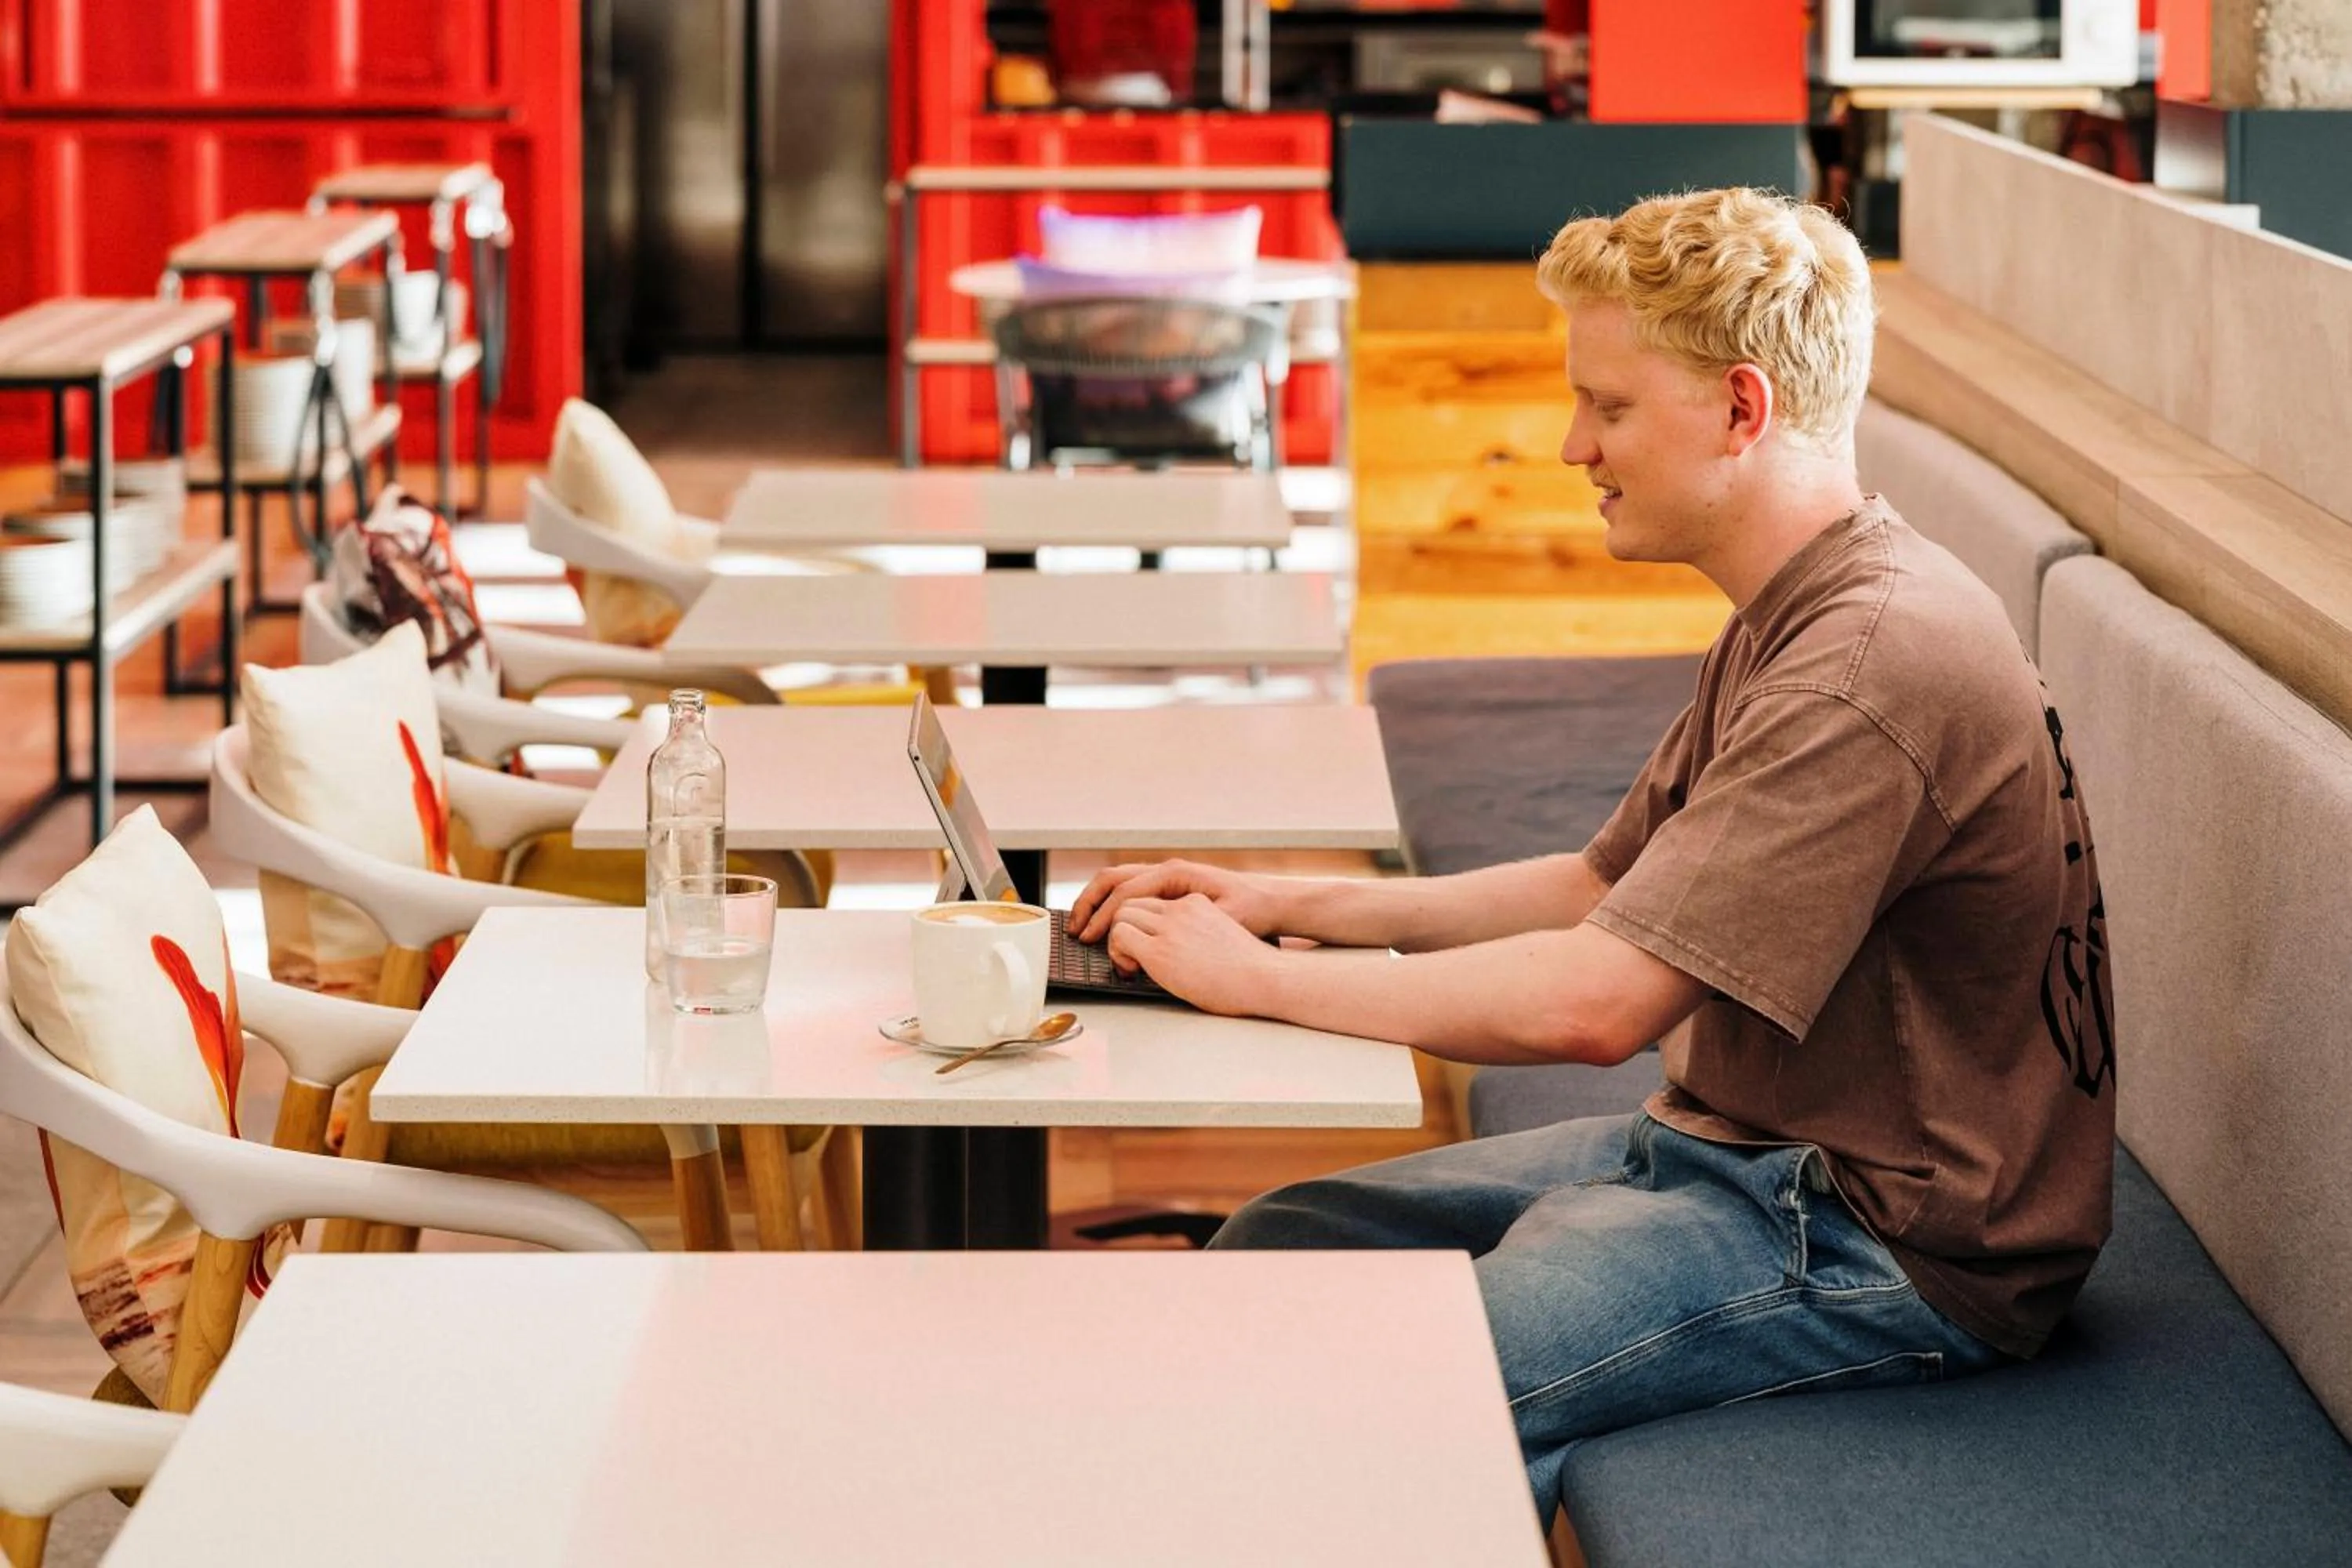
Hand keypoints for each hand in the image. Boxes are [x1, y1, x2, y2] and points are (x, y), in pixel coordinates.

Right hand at [1069, 859, 1283, 943]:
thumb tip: (1164, 926)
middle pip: (1113, 879)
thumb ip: (1195, 921)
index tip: (1092, 939)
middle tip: (1075, 931)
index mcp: (1175, 874)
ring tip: (1082, 928)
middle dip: (1089, 904)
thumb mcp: (1227, 917)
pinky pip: (1130, 891)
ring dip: (1096, 903)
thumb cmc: (1252, 910)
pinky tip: (1105, 925)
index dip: (1105, 916)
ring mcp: (1165, 879)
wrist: (1270, 902)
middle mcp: (1166, 871)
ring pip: (1117, 882)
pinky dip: (1111, 905)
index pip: (1126, 891)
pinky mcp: (1167, 889)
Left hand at [1105, 895, 1280, 1016]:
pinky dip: (1117, 952)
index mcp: (1196, 903)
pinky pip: (1120, 937)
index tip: (1140, 943)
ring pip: (1120, 915)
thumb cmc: (1248, 970)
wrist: (1263, 979)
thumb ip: (1196, 933)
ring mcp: (1169, 927)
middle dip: (1121, 927)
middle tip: (1127, 955)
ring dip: (1116, 940)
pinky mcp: (1159, 950)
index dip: (1141, 921)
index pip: (1153, 900)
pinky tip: (1131, 970)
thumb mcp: (1220, 936)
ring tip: (1129, 964)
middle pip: (1131, 902)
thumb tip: (1179, 951)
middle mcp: (1180, 909)